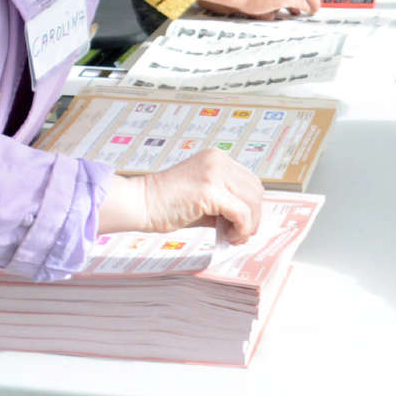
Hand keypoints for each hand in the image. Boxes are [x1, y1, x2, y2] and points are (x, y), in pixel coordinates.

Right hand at [95, 149, 265, 243]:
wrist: (140, 203)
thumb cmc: (165, 204)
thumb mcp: (202, 197)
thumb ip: (224, 203)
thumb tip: (245, 221)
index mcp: (216, 158)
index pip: (250, 181)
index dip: (252, 206)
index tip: (245, 224)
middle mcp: (218, 160)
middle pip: (255, 190)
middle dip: (254, 216)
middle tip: (242, 234)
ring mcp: (214, 173)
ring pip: (252, 202)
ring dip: (248, 225)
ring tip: (234, 237)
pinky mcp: (209, 190)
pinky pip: (241, 213)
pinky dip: (241, 229)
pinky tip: (229, 237)